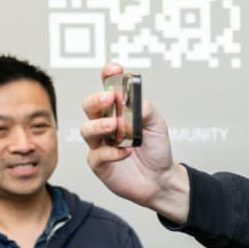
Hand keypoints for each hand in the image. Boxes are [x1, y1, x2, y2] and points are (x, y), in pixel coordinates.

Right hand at [79, 62, 190, 222]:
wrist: (161, 178)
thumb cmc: (156, 149)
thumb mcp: (157, 124)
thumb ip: (145, 109)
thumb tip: (130, 99)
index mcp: (118, 110)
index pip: (107, 87)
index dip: (107, 76)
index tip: (114, 69)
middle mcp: (105, 124)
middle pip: (89, 106)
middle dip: (97, 99)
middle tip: (110, 98)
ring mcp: (100, 144)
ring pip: (87, 129)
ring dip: (101, 125)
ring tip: (117, 126)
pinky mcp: (99, 164)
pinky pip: (97, 155)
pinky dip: (112, 152)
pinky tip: (127, 151)